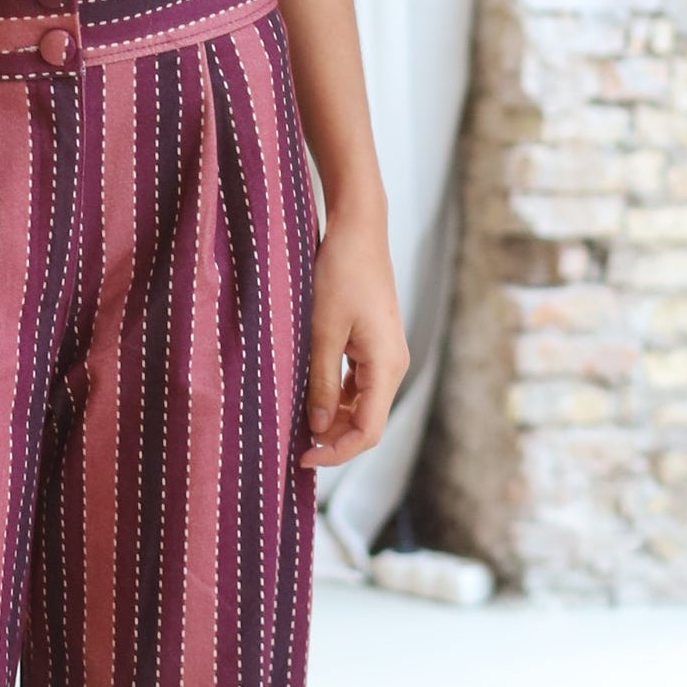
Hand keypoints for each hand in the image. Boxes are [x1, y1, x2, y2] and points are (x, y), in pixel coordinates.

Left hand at [299, 208, 408, 469]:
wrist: (358, 228)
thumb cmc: (340, 273)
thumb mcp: (322, 330)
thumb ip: (321, 382)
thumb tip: (317, 429)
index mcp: (387, 366)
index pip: (368, 431)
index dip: (336, 452)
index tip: (302, 458)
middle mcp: (393, 364)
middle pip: (367, 420)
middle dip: (333, 438)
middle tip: (293, 444)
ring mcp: (386, 352)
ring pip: (362, 402)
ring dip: (333, 416)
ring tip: (297, 422)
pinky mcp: (375, 341)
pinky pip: (359, 380)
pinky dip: (337, 393)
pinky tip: (310, 392)